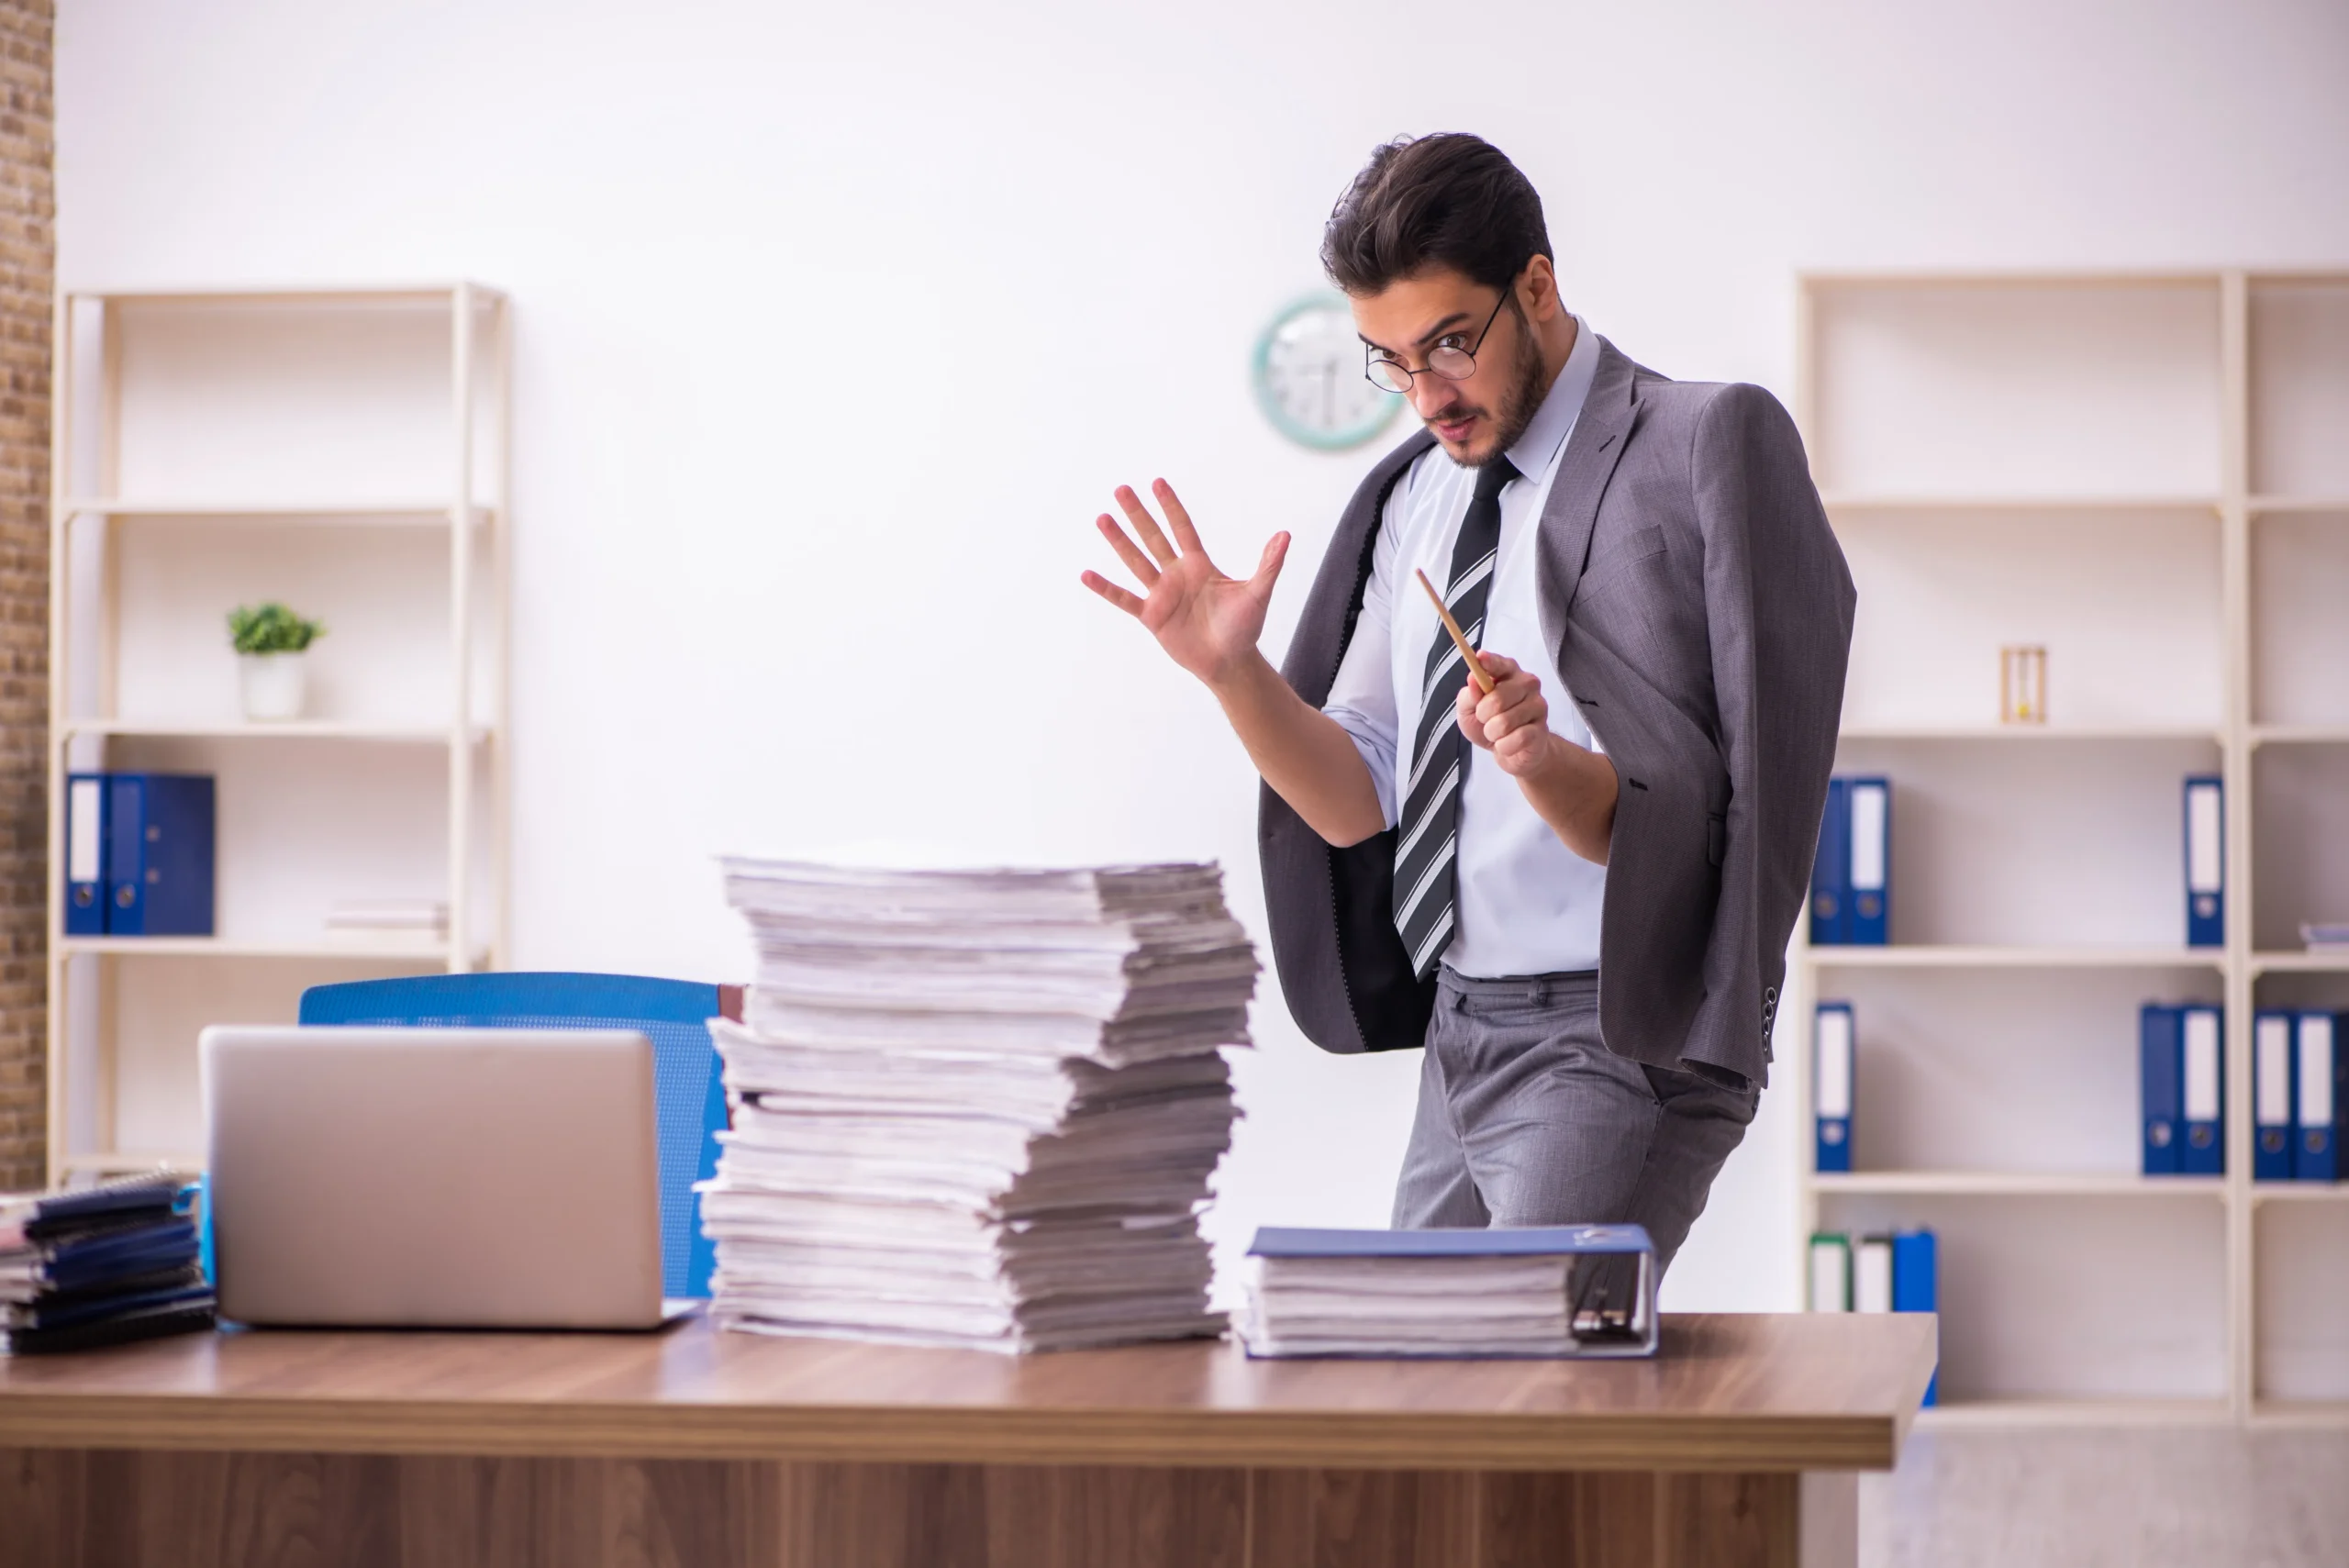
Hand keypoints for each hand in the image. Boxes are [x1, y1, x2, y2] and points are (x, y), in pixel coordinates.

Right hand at [1080, 480, 1289, 687]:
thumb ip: (1268, 564)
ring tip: (1102, 519)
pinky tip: (1087, 574)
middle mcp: (1177, 575)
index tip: (1157, 482)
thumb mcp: (1258, 593)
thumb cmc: (1245, 628)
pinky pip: (1125, 599)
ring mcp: (1162, 595)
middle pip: (1153, 537)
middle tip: (1121, 489)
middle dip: (1138, 514)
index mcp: (1199, 565)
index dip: (1170, 506)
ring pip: (1136, 561)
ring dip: (1119, 541)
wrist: (1230, 662)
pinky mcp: (1152, 617)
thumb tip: (1285, 535)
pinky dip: (1106, 588)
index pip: (1182, 528)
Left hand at [1454, 652, 1559, 778]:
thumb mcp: (1469, 709)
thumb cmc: (1489, 723)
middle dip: (1483, 715)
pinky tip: (1508, 743)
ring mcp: (1538, 705)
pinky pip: (1515, 739)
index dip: (1489, 662)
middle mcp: (1527, 684)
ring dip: (1492, 733)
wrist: (1510, 752)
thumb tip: (1472, 679)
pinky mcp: (1542, 729)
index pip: (1499, 663)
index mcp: (1508, 672)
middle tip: (1486, 719)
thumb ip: (1469, 695)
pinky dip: (1503, 746)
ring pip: (1504, 722)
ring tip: (1498, 733)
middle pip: (1497, 698)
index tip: (1479, 658)